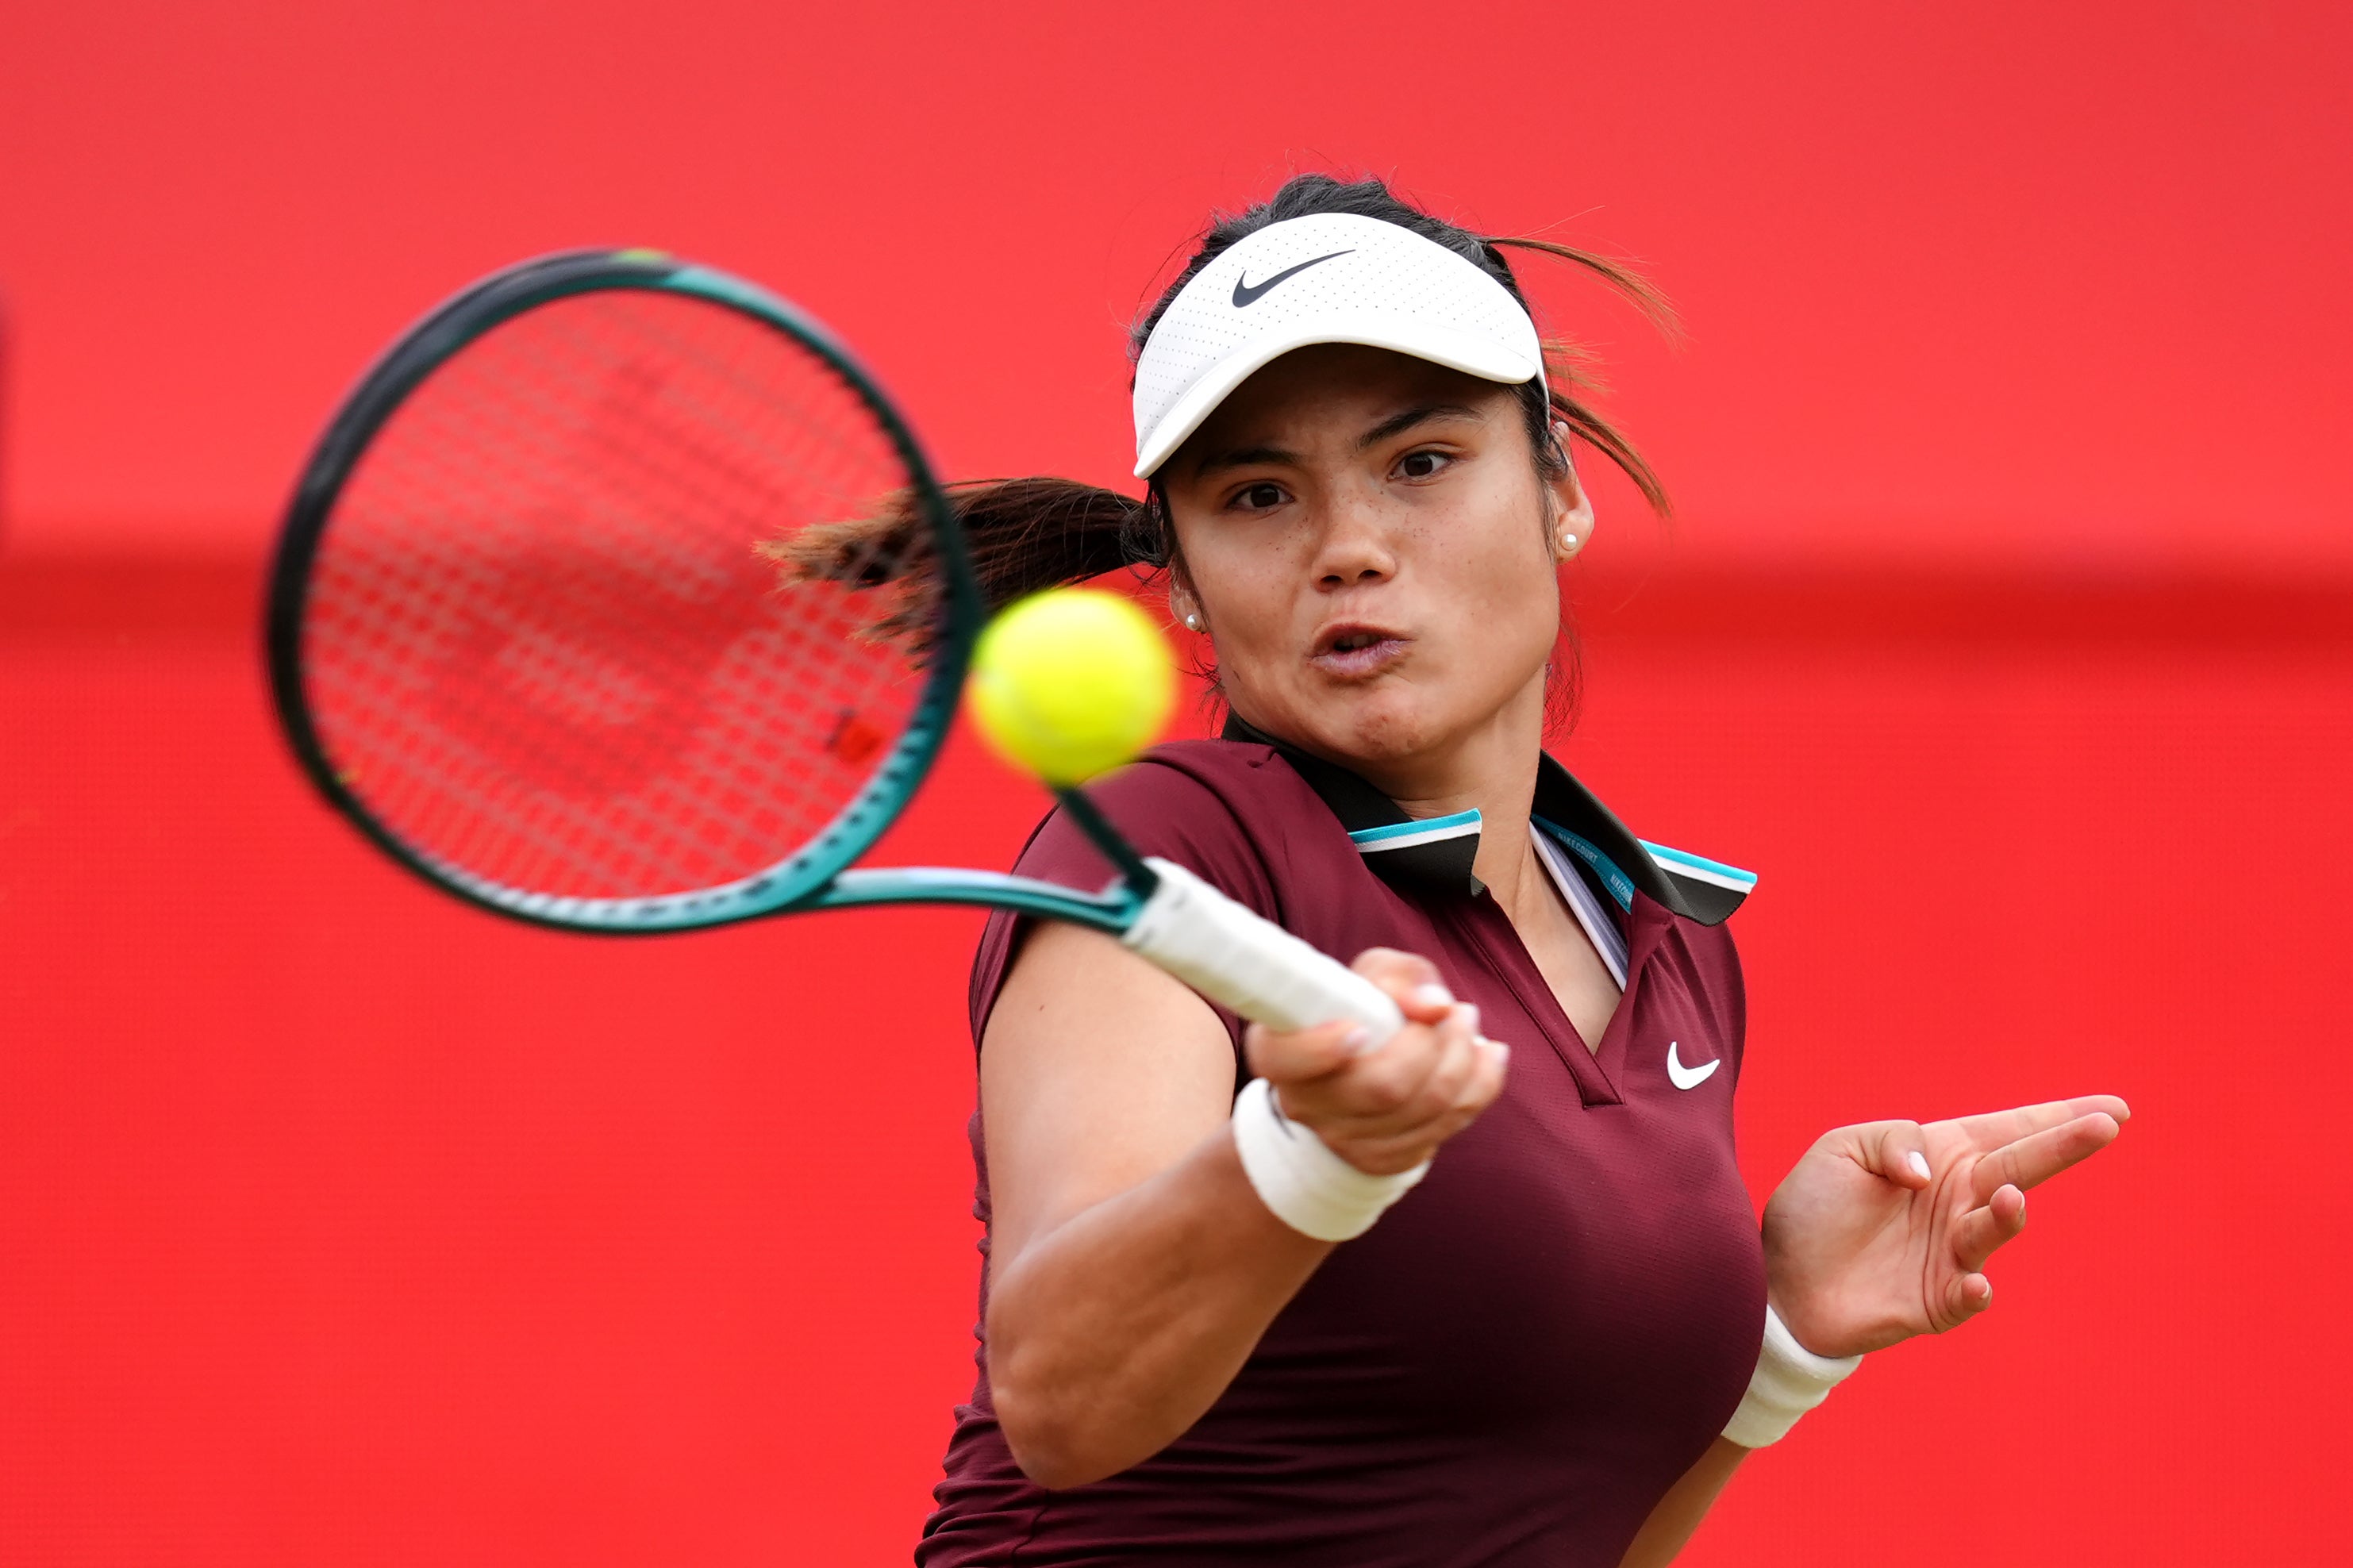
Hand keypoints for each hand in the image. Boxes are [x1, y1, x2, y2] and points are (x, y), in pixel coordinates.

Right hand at [1243, 949, 1507, 1176]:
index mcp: (1281, 1052)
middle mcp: (1305, 1104)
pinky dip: (1479, 1088)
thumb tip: (1434, 1005)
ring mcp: (1343, 1141)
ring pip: (1427, 1109)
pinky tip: (1485, 1058)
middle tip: (1457, 1011)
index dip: (1322, 1048)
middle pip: (1385, 1087)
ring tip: (1469, 1025)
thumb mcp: (1371, 976)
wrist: (1363, 1065)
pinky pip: (1447, 1128)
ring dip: (1466, 1061)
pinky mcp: (1382, 1161)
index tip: (1359, 1028)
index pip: (1288, 1060)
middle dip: (1438, 1044)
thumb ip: (1399, 977)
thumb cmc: (1363, 1008)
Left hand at [1762, 1095, 2129, 1356]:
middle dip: (2063, 1146)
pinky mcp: (1938, 1300)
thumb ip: (1891, 1141)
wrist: (1779, 1280)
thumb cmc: (1813, 1209)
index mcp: (1942, 1156)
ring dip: (2007, 1213)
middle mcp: (1958, 1201)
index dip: (2057, 1118)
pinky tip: (1975, 1282)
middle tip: (2105, 1126)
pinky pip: (1967, 1295)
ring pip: (1994, 1228)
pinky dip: (1976, 1290)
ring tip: (2006, 1197)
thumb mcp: (1842, 1150)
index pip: (2008, 1130)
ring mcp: (1952, 1252)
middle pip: (2019, 1168)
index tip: (2111, 1108)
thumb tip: (1929, 1172)